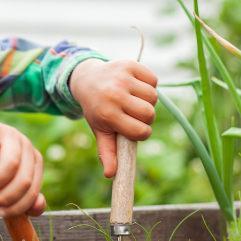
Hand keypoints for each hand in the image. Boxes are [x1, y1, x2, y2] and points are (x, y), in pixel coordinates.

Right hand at [0, 121, 45, 217]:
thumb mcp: (7, 192)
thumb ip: (26, 202)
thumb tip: (38, 205)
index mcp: (35, 161)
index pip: (33, 189)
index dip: (18, 206)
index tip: (2, 212)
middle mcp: (26, 145)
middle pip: (25, 179)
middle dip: (6, 196)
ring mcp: (10, 134)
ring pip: (12, 164)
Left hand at [69, 58, 157, 177]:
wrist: (87, 79)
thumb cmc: (97, 109)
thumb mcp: (100, 130)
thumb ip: (107, 153)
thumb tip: (111, 175)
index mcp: (108, 115)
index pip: (141, 131)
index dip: (141, 132)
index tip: (134, 128)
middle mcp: (114, 95)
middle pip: (150, 114)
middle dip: (145, 117)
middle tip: (133, 113)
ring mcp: (122, 78)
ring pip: (153, 97)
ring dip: (147, 100)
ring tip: (134, 99)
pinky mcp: (129, 65)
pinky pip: (153, 79)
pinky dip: (148, 84)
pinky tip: (135, 86)